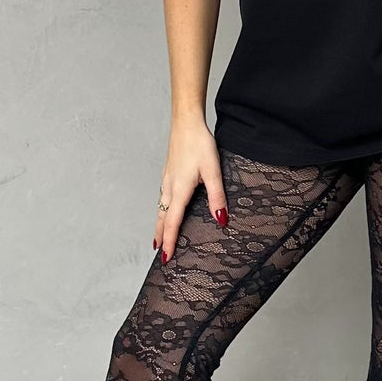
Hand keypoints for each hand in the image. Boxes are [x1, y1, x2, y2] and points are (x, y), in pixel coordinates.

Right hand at [152, 115, 229, 261]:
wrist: (186, 122)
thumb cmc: (199, 144)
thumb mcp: (213, 171)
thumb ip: (217, 196)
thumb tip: (221, 219)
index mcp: (179, 190)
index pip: (172, 222)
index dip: (169, 241)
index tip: (166, 257)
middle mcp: (169, 187)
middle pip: (161, 218)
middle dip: (160, 237)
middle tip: (160, 254)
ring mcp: (167, 179)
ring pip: (160, 208)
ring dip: (160, 224)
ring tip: (160, 237)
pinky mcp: (169, 172)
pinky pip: (162, 198)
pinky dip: (162, 210)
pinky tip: (166, 209)